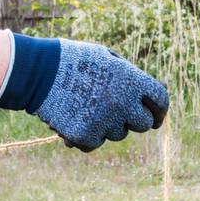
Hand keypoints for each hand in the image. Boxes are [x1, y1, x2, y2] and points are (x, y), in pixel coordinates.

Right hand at [35, 40, 168, 152]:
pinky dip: (88, 135)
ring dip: (108, 125)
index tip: (157, 116)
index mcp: (130, 80)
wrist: (39, 72)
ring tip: (88, 106)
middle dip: (135, 119)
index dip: (160, 110)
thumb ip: (130, 76)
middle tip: (120, 113)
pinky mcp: (86, 137)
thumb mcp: (107, 58)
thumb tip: (147, 95)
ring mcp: (104, 122)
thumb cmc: (74, 60)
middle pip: (143, 124)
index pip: (160, 100)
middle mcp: (121, 103)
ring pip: (118, 134)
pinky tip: (75, 117)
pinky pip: (96, 143)